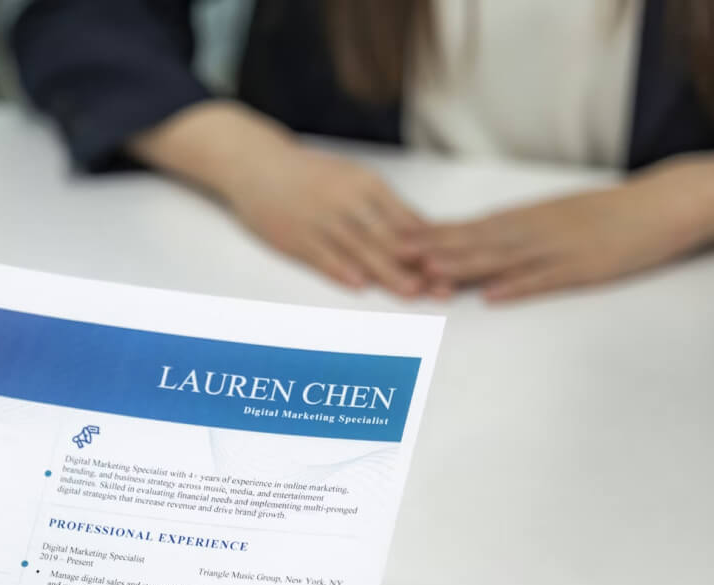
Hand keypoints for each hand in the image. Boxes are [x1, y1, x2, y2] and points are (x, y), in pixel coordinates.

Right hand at [219, 141, 430, 296]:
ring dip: (387, 272)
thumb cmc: (309, 176)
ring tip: (411, 292)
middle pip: (389, 237)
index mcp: (367, 184)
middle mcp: (347, 200)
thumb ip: (383, 206)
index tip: (457, 266)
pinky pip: (322, 255)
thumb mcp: (351, 180)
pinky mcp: (294, 236)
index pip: (406, 220)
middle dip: (418, 265)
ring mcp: (320, 218)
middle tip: (443, 287)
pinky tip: (358, 284)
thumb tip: (422, 233)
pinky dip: (340, 269)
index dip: (432, 246)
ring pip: (360, 249)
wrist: (256, 164)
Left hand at [409, 155, 713, 300]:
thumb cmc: (600, 214)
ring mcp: (555, 250)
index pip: (464, 228)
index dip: (426, 237)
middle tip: (392, 258)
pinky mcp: (581, 269)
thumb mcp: (548, 217)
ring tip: (430, 274)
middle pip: (472, 243)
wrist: (659, 205)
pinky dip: (518, 287)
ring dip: (465, 267)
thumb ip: (508, 232)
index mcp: (520, 219)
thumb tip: (468, 245)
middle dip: (431, 252)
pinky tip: (493, 296)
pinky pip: (545, 279)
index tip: (389, 242)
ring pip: (501, 259)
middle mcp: (530, 231)